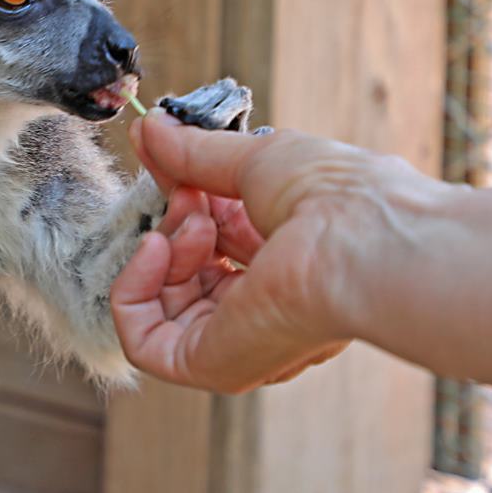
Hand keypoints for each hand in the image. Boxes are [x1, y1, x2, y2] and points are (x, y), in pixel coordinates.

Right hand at [110, 111, 456, 393]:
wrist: (358, 238)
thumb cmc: (338, 197)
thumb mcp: (256, 158)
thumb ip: (195, 152)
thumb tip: (148, 128)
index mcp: (286, 261)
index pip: (212, 240)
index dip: (183, 199)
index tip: (163, 156)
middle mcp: (264, 306)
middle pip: (185, 274)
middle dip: (176, 223)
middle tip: (187, 192)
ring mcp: (238, 340)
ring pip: (162, 306)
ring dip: (161, 251)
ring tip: (191, 218)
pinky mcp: (212, 365)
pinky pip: (144, 341)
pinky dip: (132, 291)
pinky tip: (156, 248)